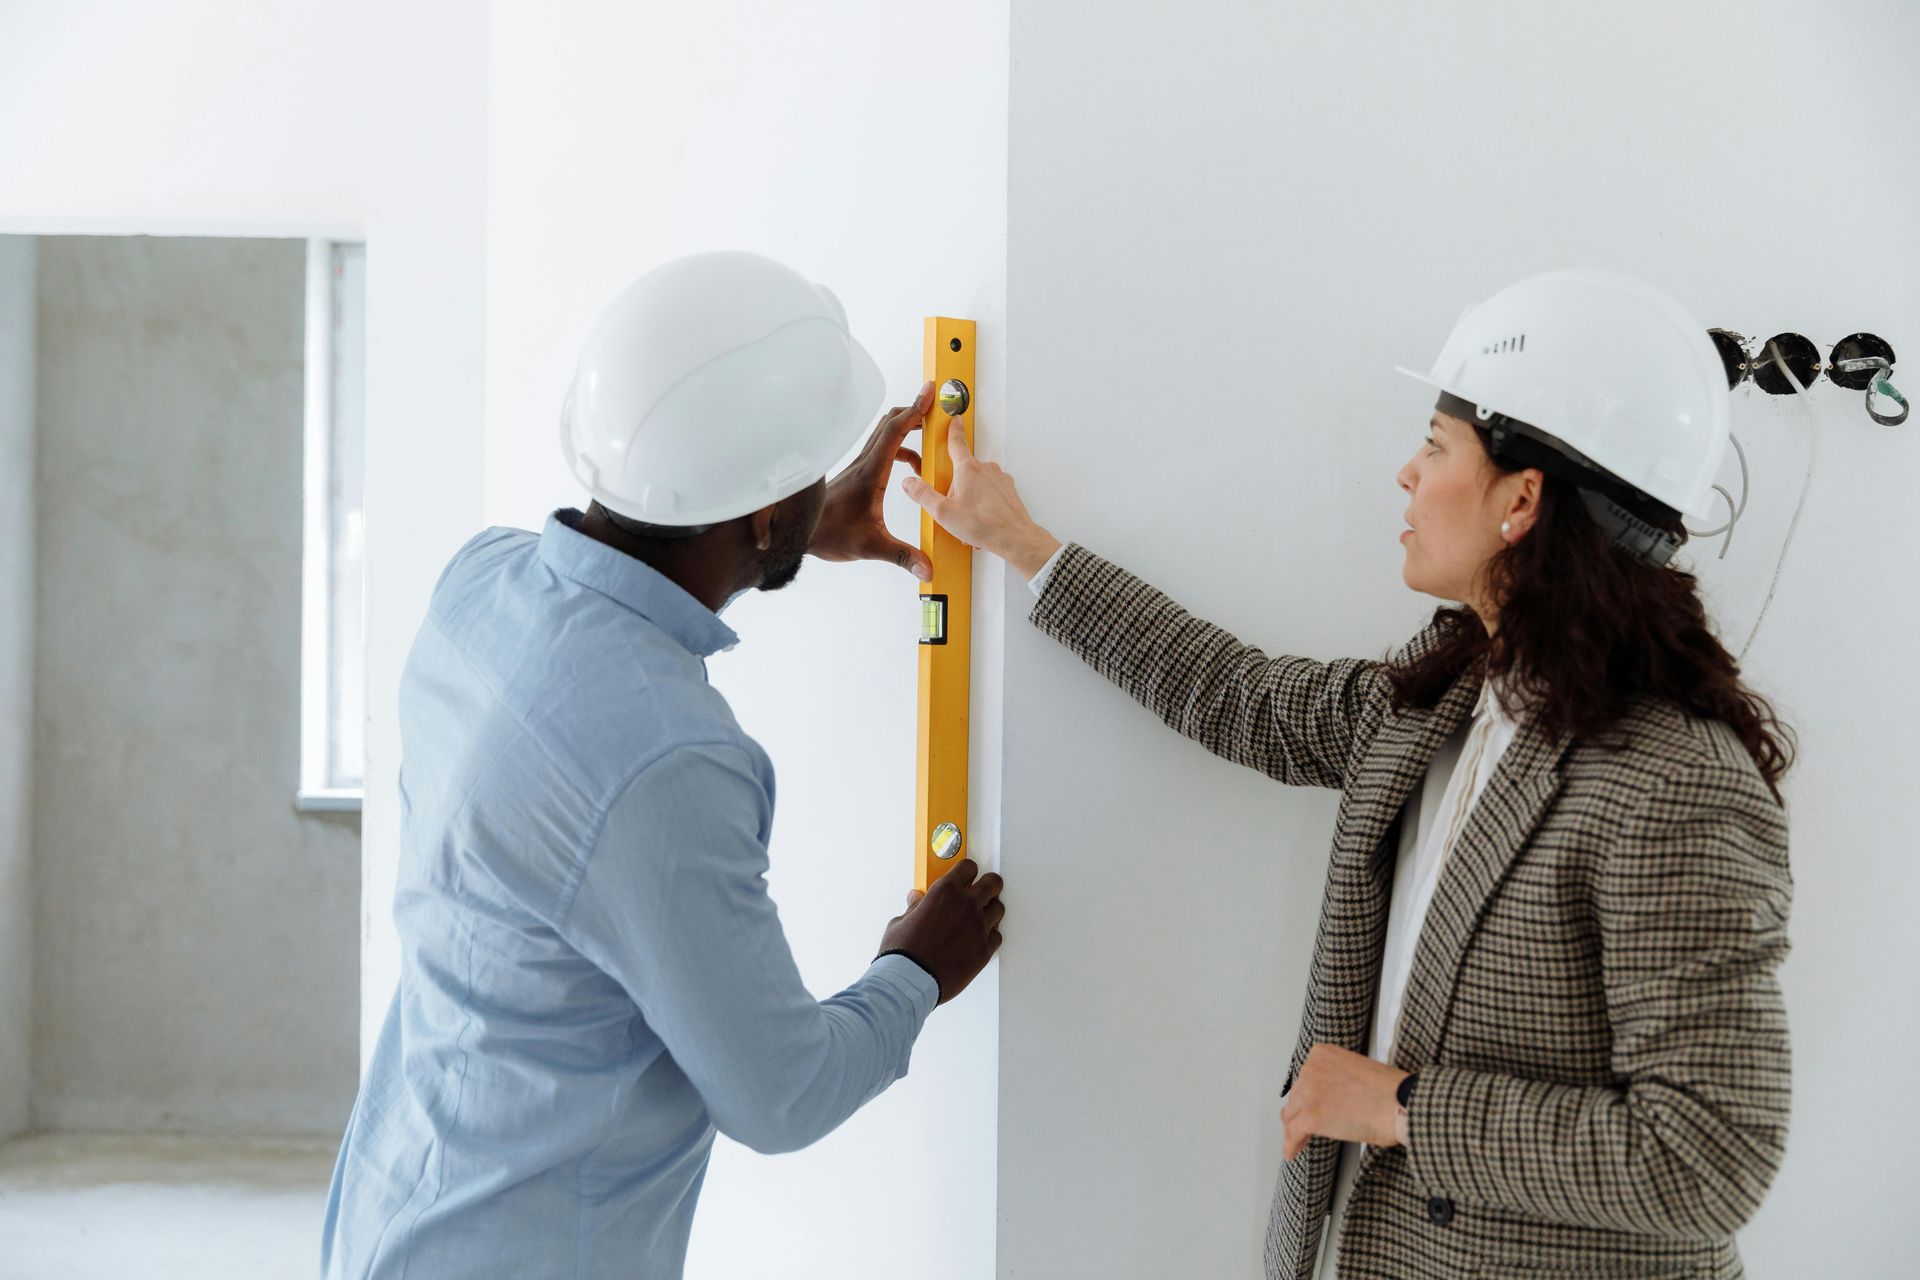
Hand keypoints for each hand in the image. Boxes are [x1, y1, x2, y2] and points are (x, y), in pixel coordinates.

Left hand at [811, 382, 935, 579]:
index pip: (895, 432)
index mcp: (871, 473)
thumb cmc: (829, 534)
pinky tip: (912, 468)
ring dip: (908, 430)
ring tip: (930, 439)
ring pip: (885, 435)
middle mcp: (865, 464)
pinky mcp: (858, 475)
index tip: (930, 394)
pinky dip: (901, 449)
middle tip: (935, 406)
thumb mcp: (871, 546)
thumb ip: (902, 555)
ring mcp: (860, 467)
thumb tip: (928, 568)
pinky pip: (882, 450)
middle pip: (890, 424)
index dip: (914, 411)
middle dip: (914, 411)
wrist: (799, 533)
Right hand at [876, 859, 1003, 1004]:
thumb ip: (914, 908)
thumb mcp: (901, 922)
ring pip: (998, 909)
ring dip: (990, 910)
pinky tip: (978, 939)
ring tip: (979, 917)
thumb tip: (916, 899)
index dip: (967, 871)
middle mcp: (966, 905)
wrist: (911, 981)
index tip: (965, 876)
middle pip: (993, 883)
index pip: (968, 867)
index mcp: (945, 891)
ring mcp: (978, 927)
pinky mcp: (984, 950)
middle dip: (988, 885)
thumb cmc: (903, 952)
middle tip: (982, 890)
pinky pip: (997, 936)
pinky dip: (989, 935)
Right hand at [899, 420, 1060, 580]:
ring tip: (970, 523)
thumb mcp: (944, 513)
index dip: (952, 429)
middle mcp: (986, 469)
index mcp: (967, 469)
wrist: (1015, 538)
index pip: (956, 442)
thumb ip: (924, 495)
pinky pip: (990, 495)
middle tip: (955, 511)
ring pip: (977, 486)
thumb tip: (909, 483)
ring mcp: (1000, 479)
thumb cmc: (983, 525)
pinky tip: (981, 524)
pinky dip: (984, 508)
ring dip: (970, 502)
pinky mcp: (1009, 491)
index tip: (954, 418)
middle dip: (956, 491)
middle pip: (963, 473)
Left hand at [1280, 1044, 1408, 1160]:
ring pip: (1291, 1115)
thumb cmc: (1391, 1091)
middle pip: (1297, 1095)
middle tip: (1307, 1125)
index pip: (1305, 1077)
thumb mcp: (1358, 1069)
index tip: (1309, 1105)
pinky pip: (1293, 1134)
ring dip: (1296, 1127)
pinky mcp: (1311, 1117)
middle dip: (1302, 1111)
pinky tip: (1292, 1152)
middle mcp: (1311, 1069)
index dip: (1307, 1095)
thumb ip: (1338, 1077)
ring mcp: (1309, 1092)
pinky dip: (1291, 1145)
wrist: (1401, 1103)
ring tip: (1299, 1140)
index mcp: (1323, 1054)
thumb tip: (1333, 1098)